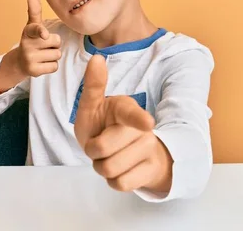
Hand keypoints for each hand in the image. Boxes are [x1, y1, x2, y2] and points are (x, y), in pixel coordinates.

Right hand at [15, 0, 61, 76]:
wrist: (20, 62)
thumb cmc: (31, 41)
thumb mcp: (32, 26)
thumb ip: (35, 11)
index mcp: (28, 31)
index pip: (35, 29)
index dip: (41, 31)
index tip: (44, 34)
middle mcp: (27, 44)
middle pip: (56, 41)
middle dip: (54, 44)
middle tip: (44, 46)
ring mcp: (29, 58)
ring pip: (57, 54)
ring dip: (53, 56)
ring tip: (42, 55)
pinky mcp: (33, 71)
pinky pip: (54, 66)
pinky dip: (51, 66)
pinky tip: (42, 64)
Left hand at [74, 55, 172, 192]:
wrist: (122, 153)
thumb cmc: (102, 126)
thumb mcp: (92, 107)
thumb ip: (93, 86)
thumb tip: (97, 58)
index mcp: (125, 108)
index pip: (131, 114)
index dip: (138, 119)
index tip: (147, 124)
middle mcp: (142, 129)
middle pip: (103, 148)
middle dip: (92, 151)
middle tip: (100, 143)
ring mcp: (148, 149)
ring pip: (111, 168)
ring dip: (102, 167)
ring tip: (109, 157)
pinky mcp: (150, 171)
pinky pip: (121, 183)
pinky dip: (114, 180)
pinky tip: (120, 170)